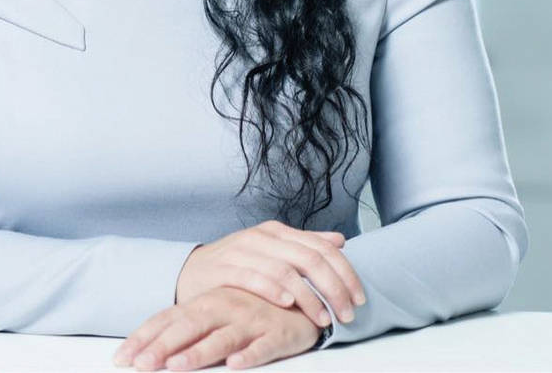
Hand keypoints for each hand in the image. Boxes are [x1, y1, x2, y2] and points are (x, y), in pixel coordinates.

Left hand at [113, 285, 321, 369]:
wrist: (300, 295)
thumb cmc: (250, 307)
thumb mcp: (216, 312)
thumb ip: (187, 326)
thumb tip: (150, 348)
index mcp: (205, 302)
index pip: (168, 319)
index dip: (144, 338)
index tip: (121, 358)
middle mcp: (224, 307)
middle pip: (188, 327)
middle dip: (162, 347)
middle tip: (140, 366)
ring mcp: (250, 320)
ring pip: (222, 338)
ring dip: (198, 353)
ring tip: (176, 367)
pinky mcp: (277, 334)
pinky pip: (263, 347)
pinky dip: (250, 356)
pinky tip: (236, 366)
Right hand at [175, 220, 363, 328]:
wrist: (191, 271)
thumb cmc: (237, 264)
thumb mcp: (272, 250)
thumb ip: (304, 245)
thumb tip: (339, 240)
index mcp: (277, 231)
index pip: (322, 247)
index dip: (345, 272)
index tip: (359, 298)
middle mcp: (263, 237)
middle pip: (310, 259)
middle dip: (334, 288)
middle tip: (347, 314)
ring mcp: (243, 251)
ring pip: (286, 270)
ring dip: (310, 297)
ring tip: (324, 319)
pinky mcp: (225, 269)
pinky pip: (254, 277)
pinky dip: (274, 290)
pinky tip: (288, 304)